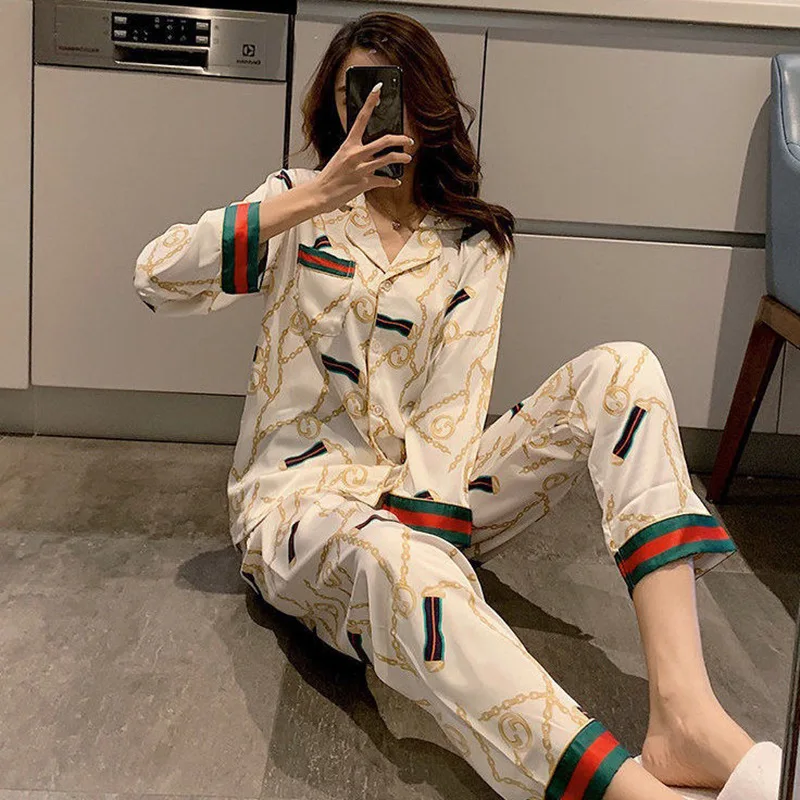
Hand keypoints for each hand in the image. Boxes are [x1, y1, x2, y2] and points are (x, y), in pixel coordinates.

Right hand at [311, 83, 413, 213]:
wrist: (320, 194)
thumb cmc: (329, 176)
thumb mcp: (340, 157)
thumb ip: (355, 152)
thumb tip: (369, 150)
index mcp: (348, 144)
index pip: (361, 118)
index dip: (370, 102)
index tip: (378, 89)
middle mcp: (356, 154)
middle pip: (385, 140)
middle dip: (401, 139)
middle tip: (409, 140)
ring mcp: (361, 168)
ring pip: (389, 158)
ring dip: (402, 158)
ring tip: (407, 158)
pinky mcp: (364, 183)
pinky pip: (384, 180)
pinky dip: (392, 181)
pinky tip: (395, 181)